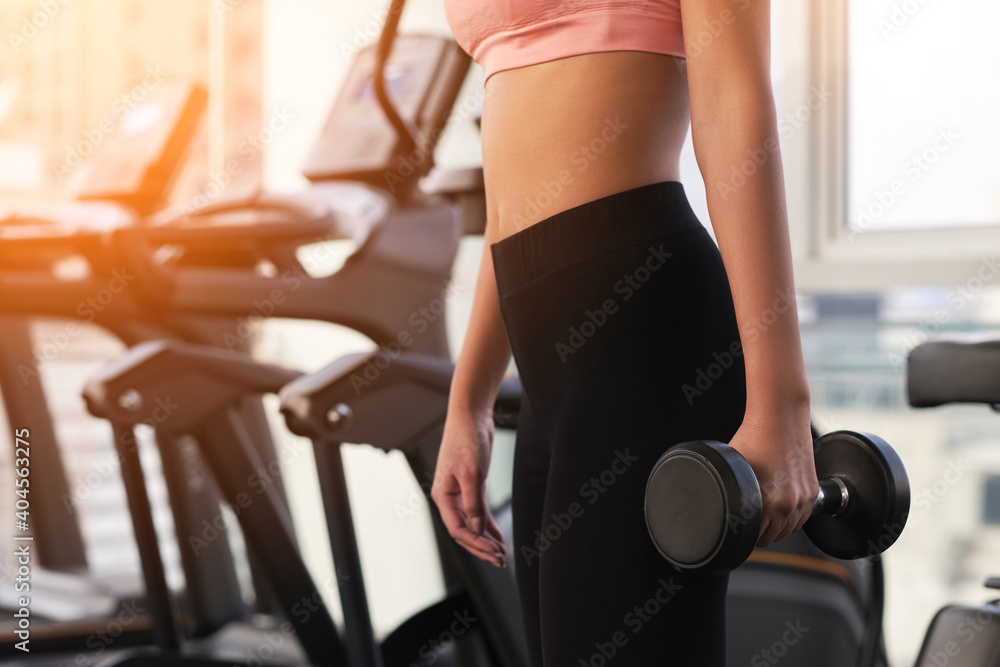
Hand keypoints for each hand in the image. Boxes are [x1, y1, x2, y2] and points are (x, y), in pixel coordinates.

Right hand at [430, 407, 507, 567]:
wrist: (471, 417)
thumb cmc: (466, 441)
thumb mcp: (472, 473)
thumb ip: (474, 503)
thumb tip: (478, 528)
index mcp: (443, 496)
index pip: (458, 528)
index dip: (475, 543)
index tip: (492, 551)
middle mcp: (450, 498)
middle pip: (465, 530)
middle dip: (481, 547)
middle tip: (499, 560)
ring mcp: (461, 493)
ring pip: (473, 523)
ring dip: (486, 539)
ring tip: (500, 554)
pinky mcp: (473, 487)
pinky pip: (480, 512)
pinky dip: (489, 525)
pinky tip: (498, 537)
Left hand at [728, 400, 817, 546]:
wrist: (780, 417)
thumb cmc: (754, 437)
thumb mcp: (732, 467)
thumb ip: (729, 490)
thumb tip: (713, 501)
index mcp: (767, 503)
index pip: (757, 538)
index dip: (745, 536)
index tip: (740, 531)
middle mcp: (788, 505)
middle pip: (773, 537)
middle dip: (760, 533)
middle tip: (750, 522)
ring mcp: (803, 499)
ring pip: (790, 530)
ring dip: (777, 527)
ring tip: (764, 514)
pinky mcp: (813, 491)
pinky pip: (803, 518)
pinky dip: (792, 518)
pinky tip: (781, 509)